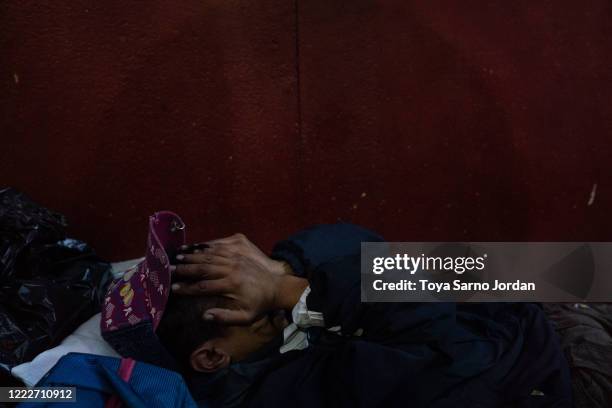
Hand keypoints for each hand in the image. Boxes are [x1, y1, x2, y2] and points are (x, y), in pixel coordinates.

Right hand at [171, 234, 304, 324]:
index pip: (204, 287)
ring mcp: (235, 258)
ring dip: (193, 255)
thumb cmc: (260, 305)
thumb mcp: (246, 317)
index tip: (173, 288)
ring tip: (178, 256)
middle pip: (203, 267)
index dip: (187, 288)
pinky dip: (206, 246)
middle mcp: (232, 269)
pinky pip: (219, 246)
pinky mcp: (239, 251)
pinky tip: (195, 247)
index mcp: (232, 285)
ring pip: (210, 255)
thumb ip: (225, 317)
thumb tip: (204, 316)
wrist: (278, 287)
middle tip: (169, 269)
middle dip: (185, 268)